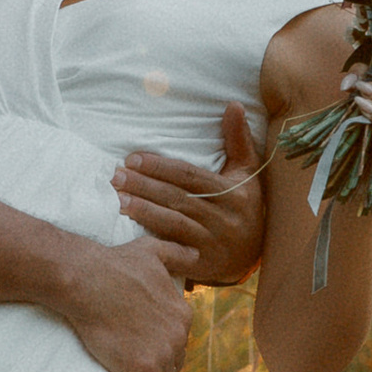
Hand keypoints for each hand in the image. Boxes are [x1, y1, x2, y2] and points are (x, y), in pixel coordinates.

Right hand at [61, 237, 193, 371]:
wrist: (88, 281)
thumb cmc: (116, 264)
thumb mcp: (153, 251)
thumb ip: (178, 254)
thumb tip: (197, 254)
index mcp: (182, 313)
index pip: (179, 338)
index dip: (165, 343)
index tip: (150, 344)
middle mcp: (179, 336)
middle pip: (175, 360)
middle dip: (161, 362)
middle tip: (140, 362)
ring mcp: (162, 355)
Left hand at [113, 106, 266, 288]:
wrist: (254, 255)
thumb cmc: (244, 205)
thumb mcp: (247, 173)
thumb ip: (238, 140)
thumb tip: (233, 105)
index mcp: (234, 193)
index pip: (190, 176)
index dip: (160, 166)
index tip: (133, 158)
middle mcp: (225, 218)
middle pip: (177, 198)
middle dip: (144, 186)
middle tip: (116, 176)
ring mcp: (214, 244)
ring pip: (173, 223)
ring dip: (143, 211)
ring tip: (118, 200)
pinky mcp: (203, 266)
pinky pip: (175, 255)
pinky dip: (154, 247)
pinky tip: (132, 239)